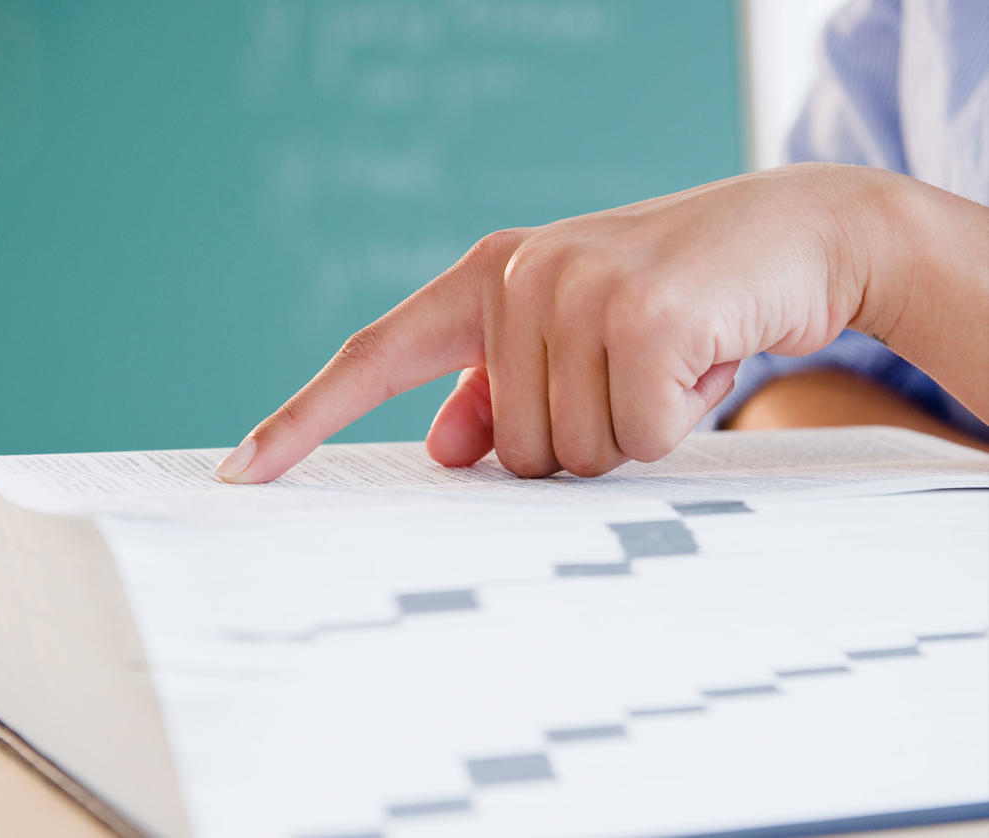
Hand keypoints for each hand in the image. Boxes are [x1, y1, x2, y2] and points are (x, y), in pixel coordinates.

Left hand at [215, 163, 988, 482]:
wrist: (794, 235)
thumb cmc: (672, 301)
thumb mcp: (572, 342)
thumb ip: (499, 391)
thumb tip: (441, 451)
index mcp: (485, 277)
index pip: (373, 355)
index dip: (302, 419)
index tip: (239, 473)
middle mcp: (515, 275)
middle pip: (511, 451)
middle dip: (583, 439)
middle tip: (638, 375)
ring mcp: (572, 288)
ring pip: (570, 453)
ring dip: (633, 431)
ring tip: (669, 361)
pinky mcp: (638, 314)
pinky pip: (637, 438)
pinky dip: (678, 421)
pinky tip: (702, 358)